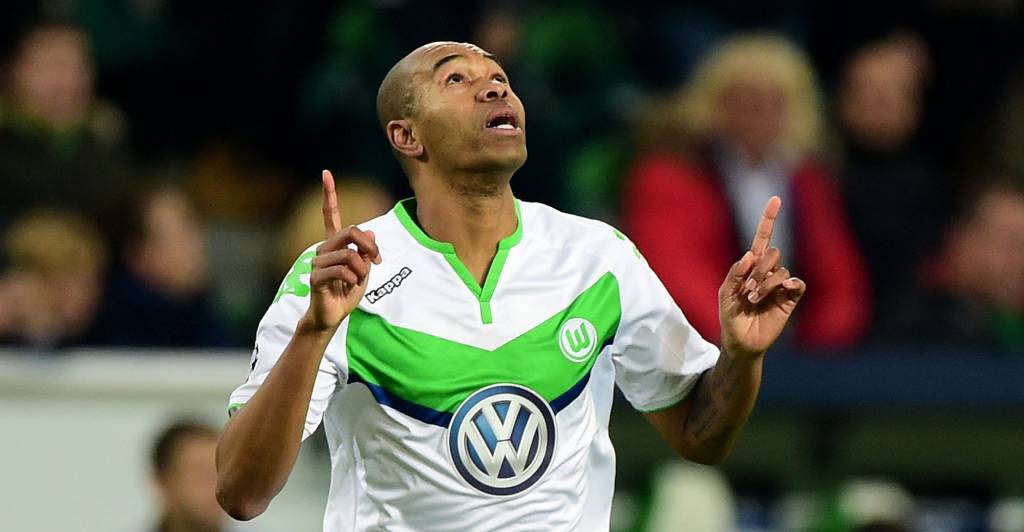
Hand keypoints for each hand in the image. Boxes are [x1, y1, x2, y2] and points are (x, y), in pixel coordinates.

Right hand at [304, 170, 381, 332]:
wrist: (332, 316)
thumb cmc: (346, 293)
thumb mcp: (364, 270)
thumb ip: (366, 251)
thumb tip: (370, 232)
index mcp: (335, 245)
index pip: (331, 215)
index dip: (329, 194)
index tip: (326, 173)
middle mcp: (324, 249)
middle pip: (351, 232)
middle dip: (369, 247)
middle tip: (376, 261)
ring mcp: (318, 261)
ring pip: (349, 254)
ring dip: (361, 269)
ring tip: (358, 280)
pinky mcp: (316, 276)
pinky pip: (342, 269)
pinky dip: (353, 278)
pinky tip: (349, 285)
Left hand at [718, 196, 806, 359]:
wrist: (741, 342)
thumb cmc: (730, 317)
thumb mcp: (724, 294)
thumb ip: (734, 273)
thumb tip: (750, 255)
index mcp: (751, 267)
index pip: (762, 238)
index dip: (768, 219)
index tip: (776, 199)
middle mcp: (767, 272)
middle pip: (772, 252)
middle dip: (759, 270)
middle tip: (748, 290)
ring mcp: (780, 285)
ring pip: (781, 269)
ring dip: (766, 283)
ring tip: (754, 300)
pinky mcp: (791, 299)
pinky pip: (798, 283)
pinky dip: (791, 283)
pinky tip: (784, 289)